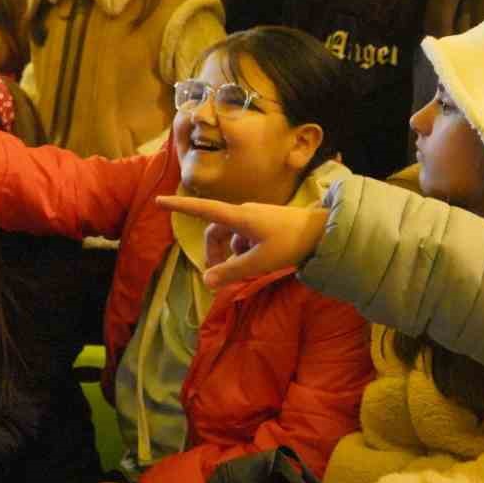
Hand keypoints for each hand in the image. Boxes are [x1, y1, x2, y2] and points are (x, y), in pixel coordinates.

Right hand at [154, 196, 327, 288]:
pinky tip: (256, 264)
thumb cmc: (291, 242)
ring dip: (229, 255)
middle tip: (215, 277)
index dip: (181, 206)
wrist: (323, 231)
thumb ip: (233, 272)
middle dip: (212, 253)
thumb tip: (206, 280)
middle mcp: (244, 213)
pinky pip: (244, 238)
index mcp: (239, 217)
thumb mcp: (260, 262)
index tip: (160, 201)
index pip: (204, 209)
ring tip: (240, 273)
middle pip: (215, 232)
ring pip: (230, 237)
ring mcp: (255, 218)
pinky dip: (242, 252)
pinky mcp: (265, 224)